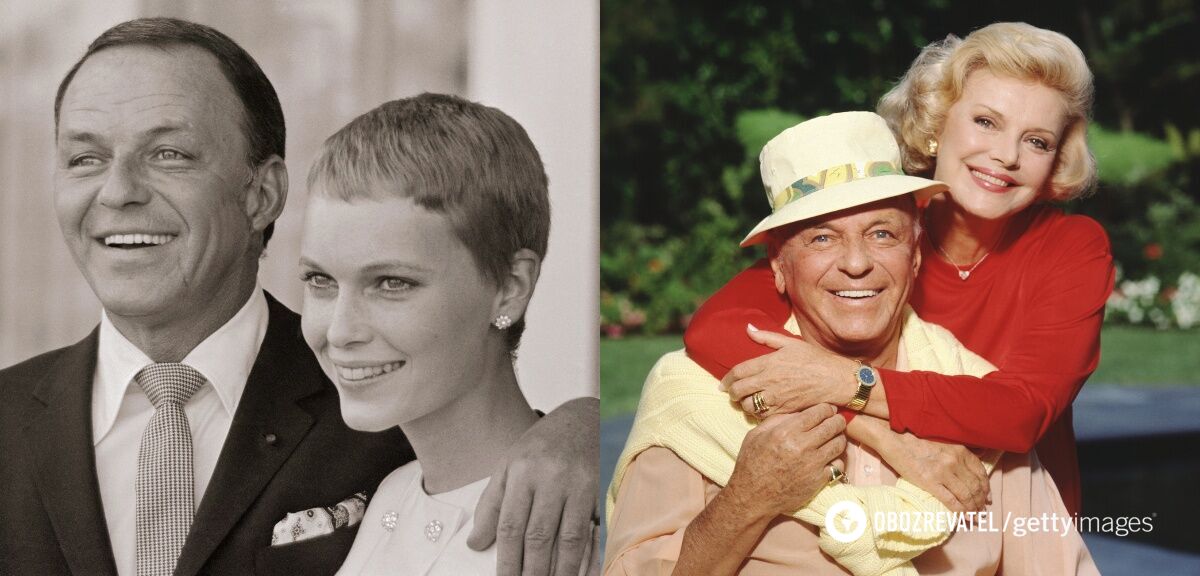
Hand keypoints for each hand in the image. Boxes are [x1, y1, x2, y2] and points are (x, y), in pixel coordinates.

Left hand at [468, 396, 598, 575]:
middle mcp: (553, 478)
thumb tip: (476, 544)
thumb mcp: (508, 465)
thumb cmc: (542, 445)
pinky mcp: (601, 493)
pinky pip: (594, 532)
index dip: (507, 560)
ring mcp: (581, 486)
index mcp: (524, 471)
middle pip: (540, 536)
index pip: (512, 525)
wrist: (584, 418)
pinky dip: (589, 559)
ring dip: (560, 572)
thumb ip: (491, 505)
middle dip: (531, 572)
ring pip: (569, 539)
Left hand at [721, 326, 855, 417]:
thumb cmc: (815, 359)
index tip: (723, 384)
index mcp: (768, 362)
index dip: (727, 379)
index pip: (738, 372)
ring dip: (744, 404)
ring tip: (746, 402)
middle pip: (739, 391)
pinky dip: (759, 414)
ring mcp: (777, 397)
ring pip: (749, 406)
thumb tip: (748, 329)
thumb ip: (766, 337)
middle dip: (732, 393)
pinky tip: (762, 409)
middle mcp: (769, 381)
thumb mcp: (791, 343)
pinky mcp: (785, 410)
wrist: (836, 380)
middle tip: (733, 394)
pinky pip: (764, 416)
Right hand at [726, 404, 847, 517]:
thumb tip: (800, 411)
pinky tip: (829, 458)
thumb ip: (778, 420)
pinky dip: (836, 460)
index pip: (819, 412)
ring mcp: (812, 464)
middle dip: (838, 421)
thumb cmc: (751, 463)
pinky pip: (838, 465)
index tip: (828, 410)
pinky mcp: (818, 480)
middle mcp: (801, 446)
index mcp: (786, 431)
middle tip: (836, 421)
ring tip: (834, 438)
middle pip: (834, 426)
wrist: (752, 495)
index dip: (827, 408)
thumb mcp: (756, 434)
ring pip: (840, 444)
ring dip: (839, 438)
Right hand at [880, 432, 988, 511]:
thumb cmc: (919, 443)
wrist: (897, 443)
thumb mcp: (945, 444)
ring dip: (972, 508)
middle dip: (980, 501)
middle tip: (981, 510)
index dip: (986, 487)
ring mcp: (942, 472)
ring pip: (965, 495)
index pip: (980, 472)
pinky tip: (963, 516)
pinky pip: (950, 500)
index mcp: (960, 451)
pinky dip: (960, 511)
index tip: (987, 497)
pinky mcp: (930, 482)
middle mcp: (954, 461)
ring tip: (974, 516)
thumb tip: (974, 468)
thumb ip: (959, 454)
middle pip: (975, 486)